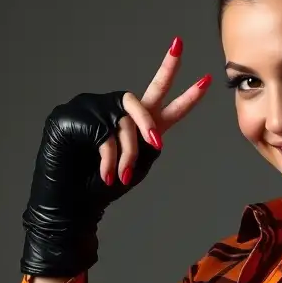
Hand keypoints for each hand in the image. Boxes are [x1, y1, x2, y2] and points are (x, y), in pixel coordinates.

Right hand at [20, 38, 211, 277]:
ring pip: (127, 124)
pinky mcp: (76, 115)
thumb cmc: (102, 189)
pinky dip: (110, 159)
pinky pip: (105, 134)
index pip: (164, 104)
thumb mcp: (138, 167)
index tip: (208, 78)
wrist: (72, 204)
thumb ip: (149, 144)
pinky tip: (106, 175)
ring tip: (122, 176)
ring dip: (129, 154)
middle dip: (163, 82)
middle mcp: (119, 112)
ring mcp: (97, 110)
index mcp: (138, 126)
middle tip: (167, 95)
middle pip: (147, 93)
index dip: (186, 94)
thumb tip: (154, 132)